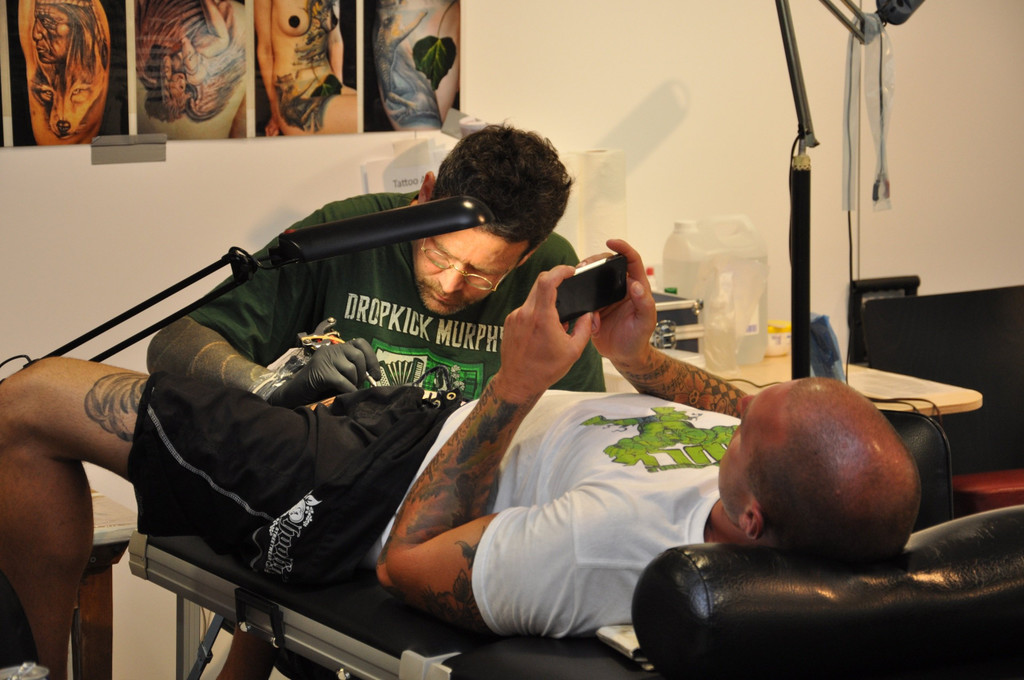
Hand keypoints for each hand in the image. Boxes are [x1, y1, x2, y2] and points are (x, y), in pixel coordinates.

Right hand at [267, 339, 380, 407]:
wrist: (294, 394)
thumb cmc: (319, 387)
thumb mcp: (339, 374)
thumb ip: (353, 370)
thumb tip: (374, 377)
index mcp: (337, 348)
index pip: (361, 343)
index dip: (372, 358)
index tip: (376, 376)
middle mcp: (331, 349)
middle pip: (358, 356)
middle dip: (363, 374)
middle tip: (357, 385)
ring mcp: (324, 359)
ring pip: (352, 369)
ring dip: (354, 383)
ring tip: (347, 390)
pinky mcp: (320, 371)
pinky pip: (343, 381)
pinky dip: (348, 391)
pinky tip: (343, 396)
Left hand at [494, 265, 593, 402]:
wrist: (518, 381)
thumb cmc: (545, 369)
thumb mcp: (574, 351)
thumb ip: (585, 328)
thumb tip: (588, 313)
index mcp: (542, 318)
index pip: (548, 281)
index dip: (560, 270)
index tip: (570, 271)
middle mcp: (526, 313)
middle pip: (540, 283)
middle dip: (556, 281)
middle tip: (568, 285)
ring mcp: (515, 317)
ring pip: (534, 296)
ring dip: (547, 300)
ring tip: (557, 318)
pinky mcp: (509, 321)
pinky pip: (527, 308)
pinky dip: (537, 311)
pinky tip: (543, 328)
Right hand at [590, 239, 658, 364]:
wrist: (623, 356)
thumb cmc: (639, 339)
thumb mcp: (646, 322)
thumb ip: (644, 304)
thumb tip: (637, 285)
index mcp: (637, 287)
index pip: (632, 261)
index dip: (623, 248)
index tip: (611, 242)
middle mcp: (621, 289)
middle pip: (608, 266)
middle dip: (596, 261)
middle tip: (585, 265)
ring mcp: (606, 297)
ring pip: (593, 279)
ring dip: (585, 280)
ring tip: (578, 280)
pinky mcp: (594, 307)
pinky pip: (585, 299)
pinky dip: (582, 303)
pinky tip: (587, 314)